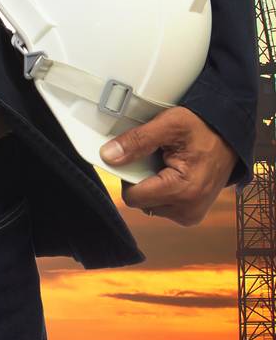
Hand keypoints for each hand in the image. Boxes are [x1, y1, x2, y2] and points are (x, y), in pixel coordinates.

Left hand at [100, 106, 236, 225]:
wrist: (230, 136)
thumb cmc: (203, 129)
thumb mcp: (169, 124)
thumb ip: (137, 141)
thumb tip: (108, 156)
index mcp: (183, 191)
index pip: (132, 196)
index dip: (128, 175)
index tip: (138, 158)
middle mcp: (189, 210)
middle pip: (140, 202)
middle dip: (142, 180)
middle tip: (157, 159)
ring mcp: (191, 215)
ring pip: (149, 205)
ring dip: (152, 186)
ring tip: (168, 165)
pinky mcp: (191, 215)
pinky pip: (162, 206)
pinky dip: (162, 191)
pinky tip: (174, 174)